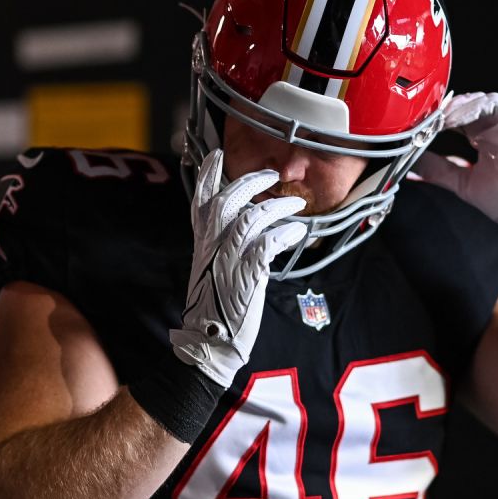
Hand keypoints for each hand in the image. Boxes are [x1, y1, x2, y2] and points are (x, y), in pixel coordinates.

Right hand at [171, 149, 306, 387]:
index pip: (200, 201)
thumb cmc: (216, 308)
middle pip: (226, 201)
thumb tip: (245, 222)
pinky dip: (284, 235)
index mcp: (202, 244)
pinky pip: (265, 246)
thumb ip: (223, 244)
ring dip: (275, 208)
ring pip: (249, 219)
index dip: (207, 175)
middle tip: (271, 175)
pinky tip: (297, 232)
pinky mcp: (244, 279)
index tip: (216, 155)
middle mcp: (212, 248)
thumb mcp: (212, 269)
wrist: (209, 343)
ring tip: (296, 206)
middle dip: (249, 183)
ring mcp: (227, 262)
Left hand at [422, 92, 497, 249]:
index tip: (418, 126)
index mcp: (482, 136)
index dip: (438, 119)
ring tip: (440, 118)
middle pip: (466, 105)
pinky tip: (456, 119)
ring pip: (480, 99)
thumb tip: (411, 162)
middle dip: (445, 109)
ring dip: (458, 106)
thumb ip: (437, 169)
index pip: (457, 117)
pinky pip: (496, 104)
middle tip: (425, 117)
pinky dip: (474, 107)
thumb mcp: (462, 181)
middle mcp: (495, 126)